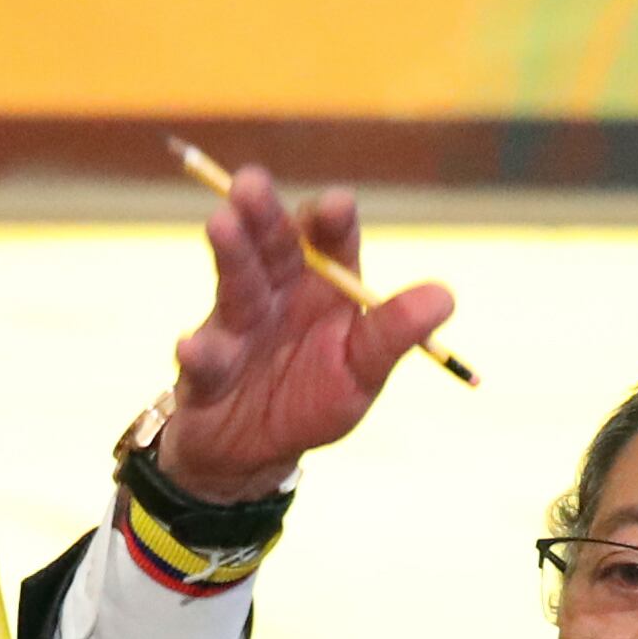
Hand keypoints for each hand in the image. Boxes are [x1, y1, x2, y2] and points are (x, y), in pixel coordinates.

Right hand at [156, 166, 455, 503]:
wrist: (252, 456)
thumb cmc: (312, 403)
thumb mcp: (363, 372)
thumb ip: (395, 334)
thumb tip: (445, 297)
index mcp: (323, 287)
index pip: (330, 239)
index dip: (331, 219)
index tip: (335, 207)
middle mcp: (277, 292)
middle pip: (272, 244)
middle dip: (263, 212)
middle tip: (250, 183)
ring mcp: (236, 324)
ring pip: (234, 282)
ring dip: (229, 252)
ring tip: (220, 225)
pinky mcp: (203, 369)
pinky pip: (202, 359)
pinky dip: (198, 352)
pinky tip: (192, 346)